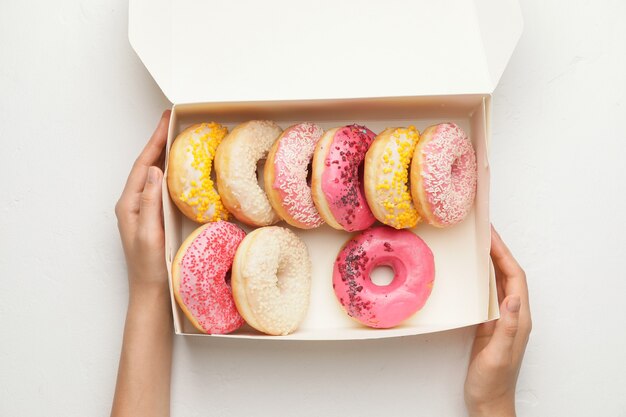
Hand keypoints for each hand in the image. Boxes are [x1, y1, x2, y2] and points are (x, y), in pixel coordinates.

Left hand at [111, 111, 172, 416]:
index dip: (154, 141)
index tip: (167, 121)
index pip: (142, 165)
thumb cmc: (150, 268)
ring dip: (163, 154)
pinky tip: (179, 170)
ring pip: (152, 175)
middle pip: (145, 165)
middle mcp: (133, 204)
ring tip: (176, 138)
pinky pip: (158, 187)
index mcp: (129, 205)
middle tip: (173, 122)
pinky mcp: (151, 217)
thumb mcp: (150, 234)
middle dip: (158, 142)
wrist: (151, 292)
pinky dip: (168, 172)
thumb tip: (152, 169)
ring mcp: (142, 210)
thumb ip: (149, 202)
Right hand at [464, 226, 531, 416]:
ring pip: (499, 281)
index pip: (515, 278)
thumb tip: (513, 297)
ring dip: (491, 260)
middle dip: (498, 250)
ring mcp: (502, 318)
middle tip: (482, 230)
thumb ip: (508, 327)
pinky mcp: (490, 323)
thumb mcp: (498, 355)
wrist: (488, 401)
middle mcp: (513, 314)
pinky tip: (472, 271)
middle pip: (509, 274)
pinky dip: (482, 276)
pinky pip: (488, 292)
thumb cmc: (492, 381)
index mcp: (519, 318)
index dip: (504, 254)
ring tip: (477, 243)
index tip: (490, 235)